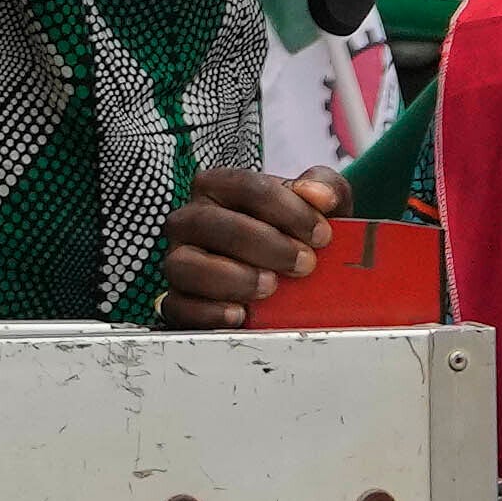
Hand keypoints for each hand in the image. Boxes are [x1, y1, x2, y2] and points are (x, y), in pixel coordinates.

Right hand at [162, 167, 333, 323]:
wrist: (288, 276)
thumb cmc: (295, 233)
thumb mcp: (317, 205)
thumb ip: (324, 187)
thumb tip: (319, 196)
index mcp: (217, 187)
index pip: (245, 186)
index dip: (288, 210)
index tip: (322, 235)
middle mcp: (189, 220)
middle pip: (211, 223)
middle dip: (265, 245)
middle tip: (304, 264)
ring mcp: (179, 261)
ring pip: (185, 265)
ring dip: (234, 278)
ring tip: (271, 287)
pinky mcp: (177, 301)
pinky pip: (178, 307)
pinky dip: (209, 313)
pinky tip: (241, 314)